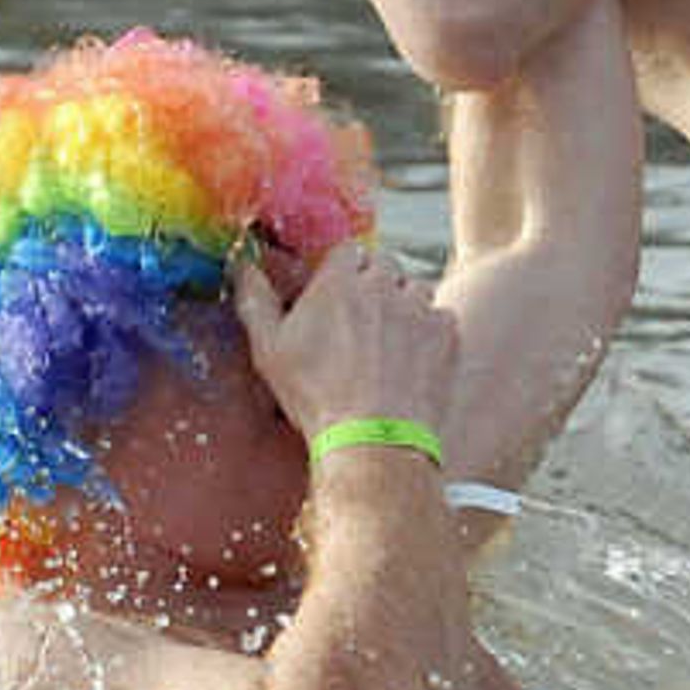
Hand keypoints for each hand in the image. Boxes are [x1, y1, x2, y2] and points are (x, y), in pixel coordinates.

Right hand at [234, 238, 460, 456]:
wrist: (373, 439)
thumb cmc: (316, 395)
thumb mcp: (270, 349)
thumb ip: (256, 299)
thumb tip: (243, 265)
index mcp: (340, 281)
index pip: (347, 250)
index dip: (342, 271)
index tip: (336, 294)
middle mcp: (383, 285)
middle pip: (384, 264)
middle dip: (374, 284)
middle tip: (361, 322)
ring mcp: (419, 308)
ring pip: (415, 289)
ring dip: (404, 305)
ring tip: (388, 342)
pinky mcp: (446, 334)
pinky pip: (440, 318)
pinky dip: (429, 333)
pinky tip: (412, 360)